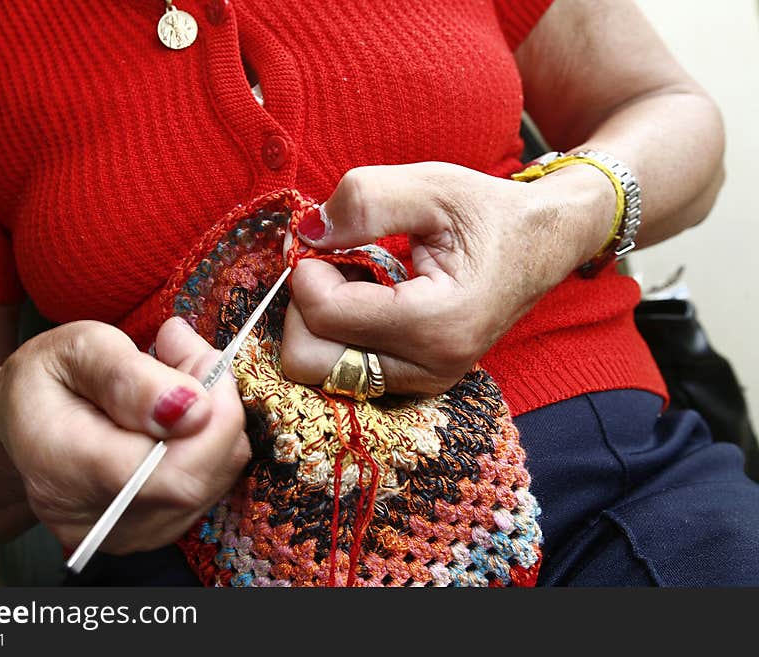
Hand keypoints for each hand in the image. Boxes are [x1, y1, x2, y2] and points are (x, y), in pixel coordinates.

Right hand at [0, 318, 248, 552]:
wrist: (25, 427)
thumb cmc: (48, 381)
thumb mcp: (76, 349)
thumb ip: (130, 375)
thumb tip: (193, 408)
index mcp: (66, 469)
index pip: (168, 467)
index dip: (208, 411)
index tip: (192, 353)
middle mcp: (100, 519)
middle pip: (200, 478)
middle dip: (217, 407)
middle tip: (190, 357)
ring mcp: (130, 535)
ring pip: (215, 479)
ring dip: (216, 423)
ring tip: (179, 383)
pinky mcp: (155, 534)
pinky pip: (211, 486)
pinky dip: (211, 444)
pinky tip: (181, 417)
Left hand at [281, 162, 611, 394]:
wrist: (542, 245)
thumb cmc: (490, 213)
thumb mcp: (434, 186)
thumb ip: (367, 200)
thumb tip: (306, 232)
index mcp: (436, 323)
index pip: (324, 314)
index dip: (308, 268)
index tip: (331, 236)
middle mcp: (428, 368)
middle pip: (309, 361)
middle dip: (305, 305)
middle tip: (336, 263)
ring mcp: (422, 382)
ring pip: (320, 371)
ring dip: (320, 321)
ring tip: (357, 279)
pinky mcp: (415, 383)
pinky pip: (343, 372)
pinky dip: (338, 335)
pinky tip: (367, 298)